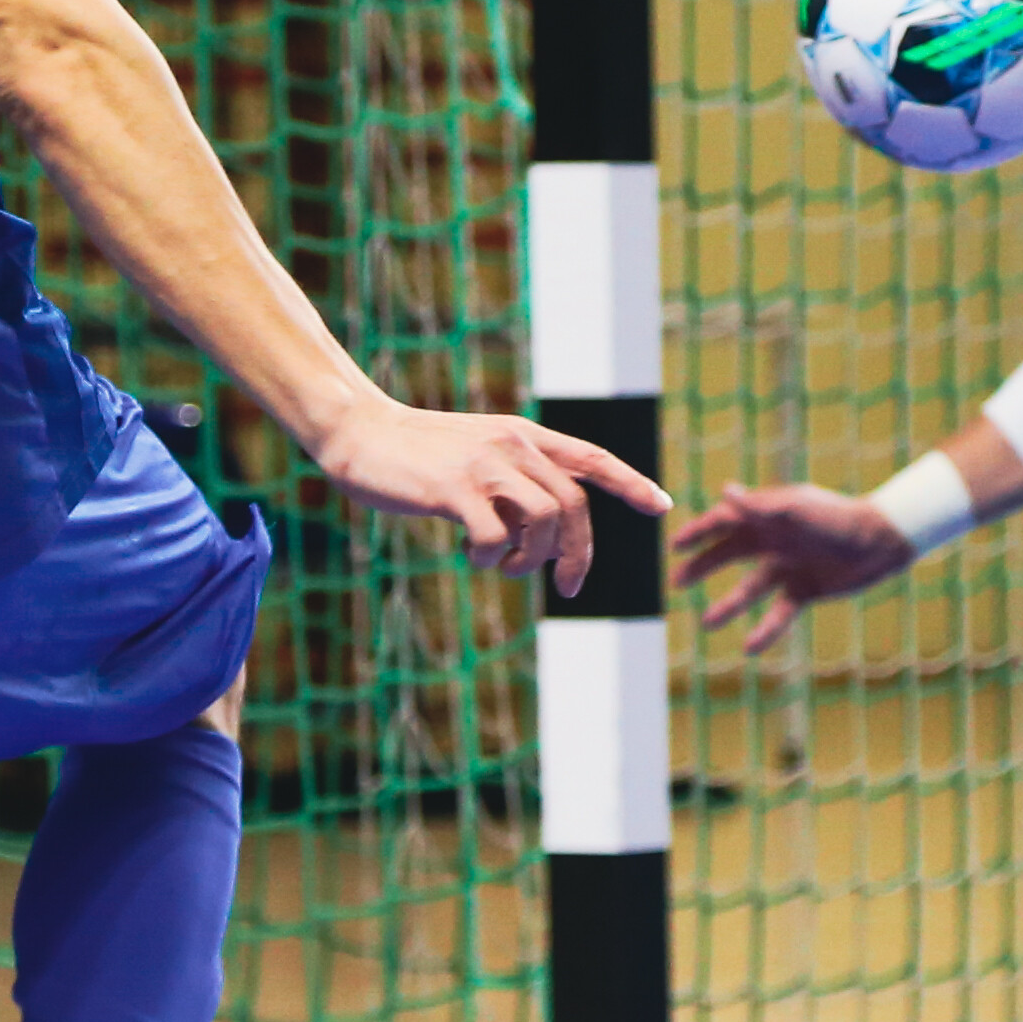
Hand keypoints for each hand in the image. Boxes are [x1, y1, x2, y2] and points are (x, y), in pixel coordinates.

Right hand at [308, 397, 669, 594]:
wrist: (360, 434)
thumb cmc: (418, 456)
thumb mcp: (477, 459)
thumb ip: (513, 485)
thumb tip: (538, 538)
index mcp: (524, 436)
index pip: (593, 458)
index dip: (632, 482)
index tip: (662, 506)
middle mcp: (513, 445)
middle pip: (574, 504)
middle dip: (579, 553)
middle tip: (568, 586)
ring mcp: (485, 465)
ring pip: (545, 520)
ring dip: (532, 558)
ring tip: (504, 565)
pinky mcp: (454, 489)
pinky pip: (496, 536)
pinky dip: (491, 558)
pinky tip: (472, 555)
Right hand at [668, 481, 912, 650]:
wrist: (880, 542)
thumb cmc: (838, 518)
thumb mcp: (796, 511)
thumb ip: (759, 507)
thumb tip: (725, 492)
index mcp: (768, 516)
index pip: (725, 522)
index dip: (699, 533)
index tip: (675, 546)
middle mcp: (774, 541)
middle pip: (729, 554)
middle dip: (703, 567)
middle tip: (677, 582)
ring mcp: (789, 566)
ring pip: (750, 588)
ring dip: (729, 605)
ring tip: (707, 623)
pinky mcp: (805, 590)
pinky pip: (779, 613)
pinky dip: (764, 630)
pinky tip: (749, 647)